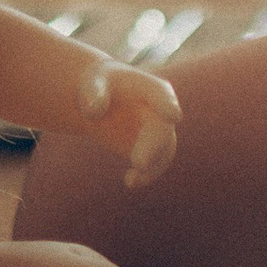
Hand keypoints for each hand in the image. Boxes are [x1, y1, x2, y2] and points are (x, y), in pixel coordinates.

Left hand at [74, 52, 179, 184]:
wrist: (102, 98)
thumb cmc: (98, 86)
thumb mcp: (92, 84)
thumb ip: (94, 94)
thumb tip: (94, 111)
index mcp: (149, 87)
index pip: (160, 94)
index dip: (167, 104)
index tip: (173, 116)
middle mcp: (161, 109)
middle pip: (163, 129)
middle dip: (154, 146)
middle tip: (138, 162)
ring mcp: (160, 129)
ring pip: (166, 150)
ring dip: (152, 167)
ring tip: (130, 180)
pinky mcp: (153, 148)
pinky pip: (158, 163)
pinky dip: (146, 175)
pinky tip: (129, 182)